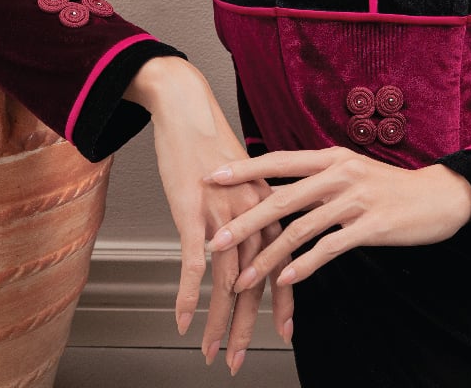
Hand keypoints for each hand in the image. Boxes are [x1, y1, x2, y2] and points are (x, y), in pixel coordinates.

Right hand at [125, 59, 294, 374]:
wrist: (189, 110)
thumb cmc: (213, 143)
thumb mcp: (244, 178)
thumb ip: (254, 209)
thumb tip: (257, 238)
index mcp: (269, 205)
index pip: (283, 262)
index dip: (284, 302)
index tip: (287, 333)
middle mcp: (252, 213)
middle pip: (254, 281)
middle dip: (248, 327)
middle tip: (240, 361)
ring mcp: (223, 214)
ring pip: (226, 281)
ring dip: (219, 323)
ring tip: (213, 352)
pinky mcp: (192, 212)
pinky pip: (192, 263)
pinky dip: (187, 296)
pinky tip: (183, 320)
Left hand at [202, 147, 470, 292]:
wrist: (438, 195)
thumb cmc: (388, 187)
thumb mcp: (351, 172)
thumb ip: (317, 180)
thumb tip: (277, 190)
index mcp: (330, 157)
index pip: (278, 161)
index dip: (244, 170)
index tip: (211, 177)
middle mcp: (339, 173)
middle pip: (281, 198)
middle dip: (244, 222)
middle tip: (215, 240)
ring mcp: (355, 199)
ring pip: (300, 229)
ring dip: (268, 257)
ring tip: (243, 278)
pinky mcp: (371, 225)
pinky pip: (330, 247)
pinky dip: (305, 265)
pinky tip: (287, 280)